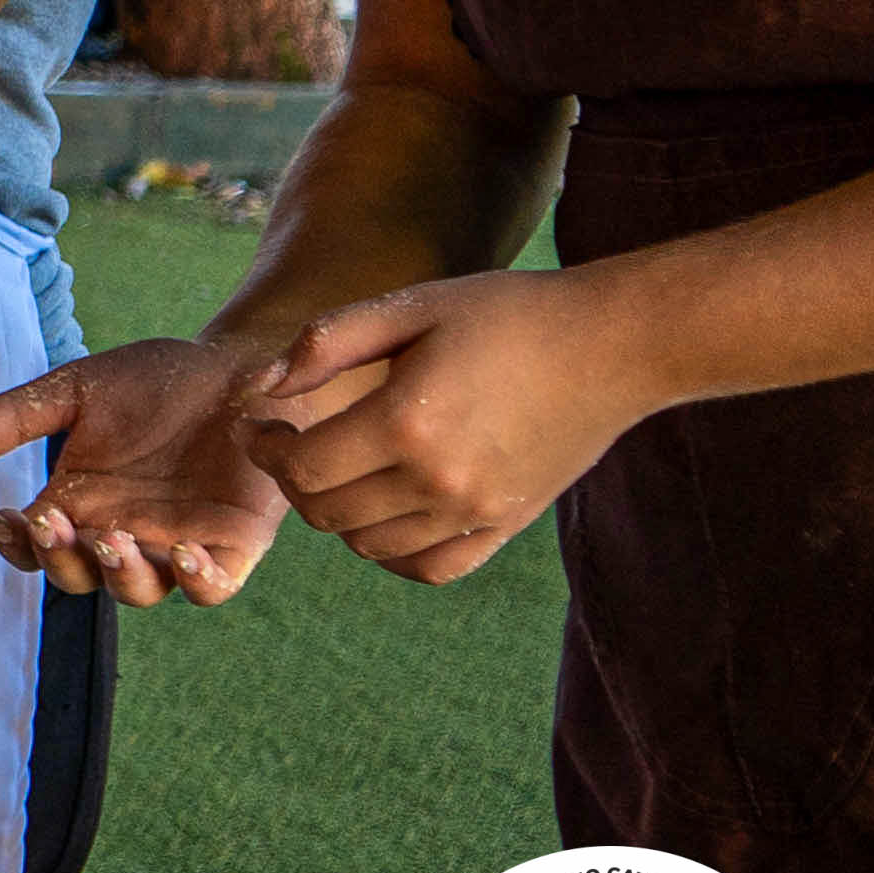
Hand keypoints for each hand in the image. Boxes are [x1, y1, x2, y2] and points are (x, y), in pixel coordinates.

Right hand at [0, 334, 302, 606]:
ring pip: (138, 590)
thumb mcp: (75, 389)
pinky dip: (197, 581)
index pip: (35, 547)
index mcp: (79, 502)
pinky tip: (184, 552)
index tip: (4, 516)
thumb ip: (10, 418)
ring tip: (114, 537)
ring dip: (119, 574)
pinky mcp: (231, 546)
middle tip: (55, 521)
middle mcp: (122, 531)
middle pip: (78, 576)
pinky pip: (211, 586)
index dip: (16, 545)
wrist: (237, 365)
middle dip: (60, 558)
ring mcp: (175, 543)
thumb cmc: (156, 380)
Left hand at [257, 268, 662, 584]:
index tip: (261, 425)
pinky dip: (394, 551)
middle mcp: (438, 480)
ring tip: (342, 472)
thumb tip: (264, 385)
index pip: (301, 469)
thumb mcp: (411, 305)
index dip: (266, 449)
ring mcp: (475, 510)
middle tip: (294, 446)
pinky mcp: (506, 524)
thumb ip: (327, 343)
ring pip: (371, 545)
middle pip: (327, 514)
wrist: (611, 345)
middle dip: (295, 481)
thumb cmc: (506, 313)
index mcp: (405, 422)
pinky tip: (387, 512)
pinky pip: (430, 567)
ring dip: (340, 515)